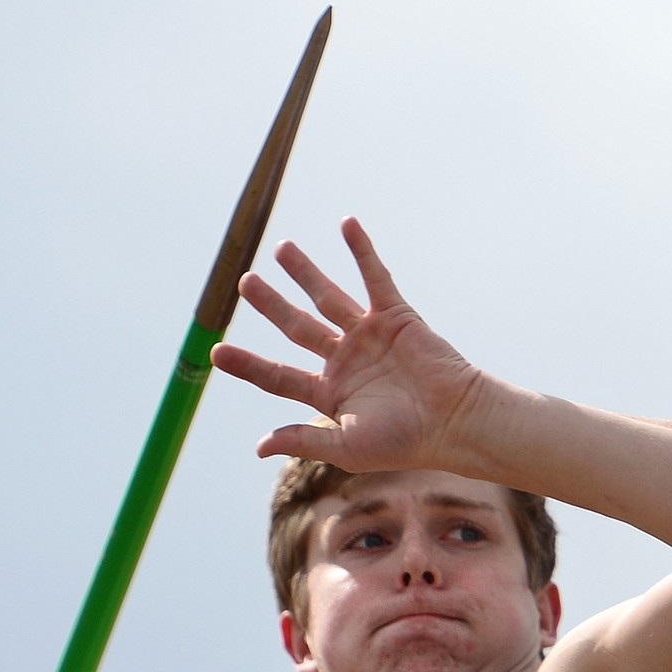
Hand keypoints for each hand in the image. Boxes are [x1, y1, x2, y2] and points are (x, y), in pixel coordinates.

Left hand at [211, 217, 484, 473]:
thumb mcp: (346, 446)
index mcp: (330, 394)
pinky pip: (375, 277)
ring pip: (328, 297)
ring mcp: (369, 336)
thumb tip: (260, 446)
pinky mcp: (395, 316)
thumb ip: (304, 440)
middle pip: (297, 327)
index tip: (217, 351)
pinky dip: (361, 251)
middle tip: (245, 283)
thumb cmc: (403, 443)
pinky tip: (346, 224)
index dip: (249, 364)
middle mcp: (345, 362)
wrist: (453, 423)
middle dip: (271, 305)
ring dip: (305, 272)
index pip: (279, 375)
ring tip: (281, 248)